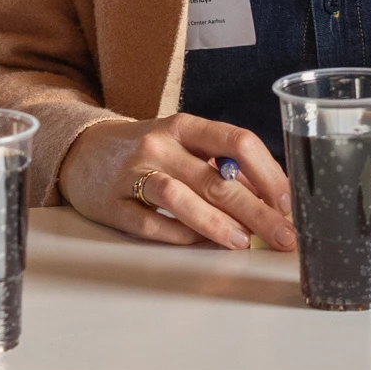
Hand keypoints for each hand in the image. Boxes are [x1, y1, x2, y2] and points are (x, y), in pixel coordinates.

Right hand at [57, 114, 296, 250]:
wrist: (81, 152)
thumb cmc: (146, 151)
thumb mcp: (182, 144)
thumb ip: (221, 165)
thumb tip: (273, 202)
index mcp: (184, 126)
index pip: (237, 141)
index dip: (269, 175)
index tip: (289, 204)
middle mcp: (159, 144)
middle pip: (217, 179)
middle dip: (258, 212)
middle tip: (284, 237)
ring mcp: (133, 173)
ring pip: (181, 197)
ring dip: (218, 223)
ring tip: (243, 242)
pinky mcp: (113, 203)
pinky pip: (150, 223)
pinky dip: (179, 234)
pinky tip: (199, 242)